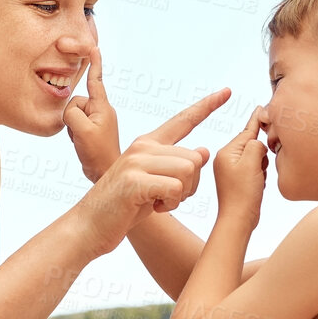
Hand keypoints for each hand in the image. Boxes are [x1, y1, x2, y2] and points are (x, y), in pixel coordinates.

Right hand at [62, 44, 119, 182]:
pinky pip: (75, 124)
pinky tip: (82, 144)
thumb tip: (70, 111)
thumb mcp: (82, 131)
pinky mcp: (92, 129)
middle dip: (73, 116)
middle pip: (76, 102)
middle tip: (83, 134)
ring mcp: (97, 120)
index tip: (93, 47)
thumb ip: (72, 114)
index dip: (94, 63)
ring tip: (84, 141)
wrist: (104, 173)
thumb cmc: (97, 153)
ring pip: (73, 114)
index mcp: (102, 107)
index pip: (96, 80)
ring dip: (73, 127)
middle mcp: (101, 110)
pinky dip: (74, 133)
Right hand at [75, 87, 230, 255]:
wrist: (90, 226)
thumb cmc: (124, 208)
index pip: (183, 120)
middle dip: (191, 186)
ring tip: (158, 202)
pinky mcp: (134, 181)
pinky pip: (176, 188)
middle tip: (168, 199)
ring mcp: (136, 161)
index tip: (227, 91)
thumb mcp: (156, 184)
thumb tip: (204, 151)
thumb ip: (178, 168)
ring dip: (181, 196)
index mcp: (148, 144)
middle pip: (194, 158)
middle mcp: (143, 147)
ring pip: (188, 171)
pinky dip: (171, 204)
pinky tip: (153, 207)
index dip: (207, 106)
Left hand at [211, 106, 268, 227]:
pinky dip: (260, 175)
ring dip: (262, 166)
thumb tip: (259, 142)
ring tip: (258, 180)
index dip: (257, 121)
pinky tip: (258, 185)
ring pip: (256, 157)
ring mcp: (231, 170)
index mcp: (226, 152)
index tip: (261, 107)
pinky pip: (255, 169)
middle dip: (261, 154)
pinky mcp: (238, 180)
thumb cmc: (243, 194)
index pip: (246, 132)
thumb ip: (256, 144)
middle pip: (252, 144)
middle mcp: (226, 158)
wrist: (239, 220)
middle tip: (260, 169)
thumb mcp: (252, 162)